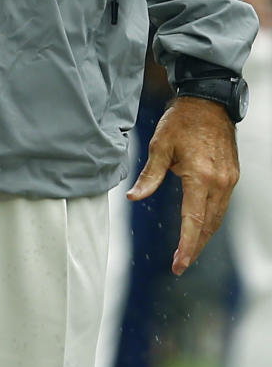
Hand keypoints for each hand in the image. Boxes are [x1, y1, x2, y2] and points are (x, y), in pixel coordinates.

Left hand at [127, 96, 239, 274]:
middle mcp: (219, 182)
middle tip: (180, 264)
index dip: (186, 246)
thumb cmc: (181, 121)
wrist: (208, 102)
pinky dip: (210, 219)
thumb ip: (149, 175)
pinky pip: (221, 205)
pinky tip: (200, 225)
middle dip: (194, 247)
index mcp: (200, 176)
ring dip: (203, 235)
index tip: (179, 264)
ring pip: (216, 217)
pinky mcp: (231, 176)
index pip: (194, 220)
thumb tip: (134, 197)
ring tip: (188, 250)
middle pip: (208, 225)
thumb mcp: (159, 144)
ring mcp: (228, 180)